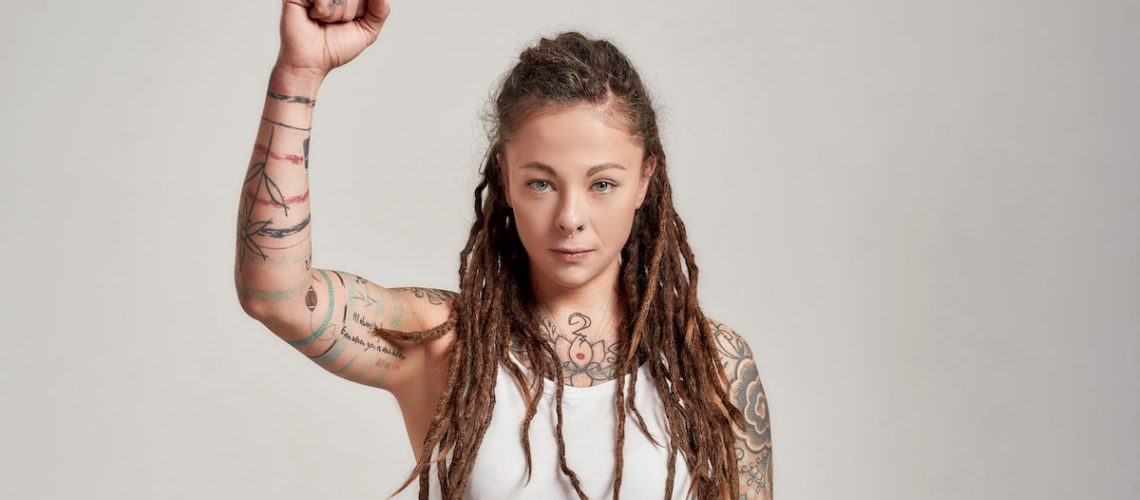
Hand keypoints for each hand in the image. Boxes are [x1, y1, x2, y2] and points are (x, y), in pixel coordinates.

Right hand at [274, 0, 391, 81]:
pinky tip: (313, 16)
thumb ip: (380, 11)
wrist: (311, 62)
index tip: (353, 20)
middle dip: (349, 12)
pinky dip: (322, 11)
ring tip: (324, 21)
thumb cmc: (335, 48)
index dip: (360, 9)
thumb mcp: (367, 31)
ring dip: (336, 14)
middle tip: (336, 23)